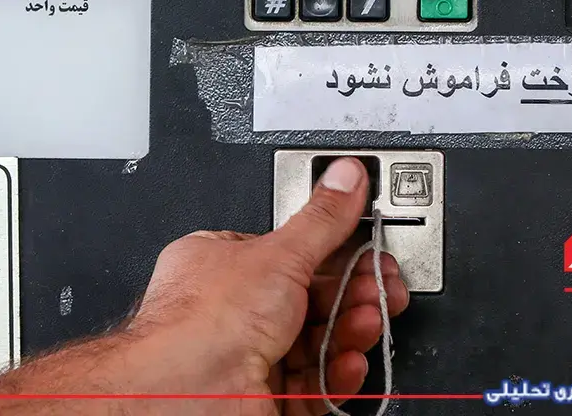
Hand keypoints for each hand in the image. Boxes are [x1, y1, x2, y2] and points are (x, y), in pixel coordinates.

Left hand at [129, 157, 408, 414]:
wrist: (191, 390)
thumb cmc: (206, 320)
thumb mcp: (279, 253)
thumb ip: (321, 219)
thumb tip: (345, 177)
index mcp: (220, 264)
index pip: (287, 252)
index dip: (331, 253)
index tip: (366, 252)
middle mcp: (229, 311)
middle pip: (306, 299)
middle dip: (350, 294)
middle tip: (380, 287)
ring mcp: (247, 356)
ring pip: (313, 342)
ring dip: (348, 330)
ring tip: (368, 321)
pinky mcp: (264, 396)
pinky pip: (311, 383)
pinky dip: (336, 373)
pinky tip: (349, 361)